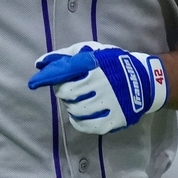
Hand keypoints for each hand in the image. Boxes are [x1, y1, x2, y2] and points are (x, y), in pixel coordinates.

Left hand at [28, 41, 167, 133]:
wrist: (144, 82)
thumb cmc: (113, 64)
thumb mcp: (93, 52)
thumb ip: (66, 57)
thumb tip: (40, 63)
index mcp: (95, 64)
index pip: (64, 71)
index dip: (46, 77)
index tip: (34, 83)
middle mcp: (100, 83)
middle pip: (65, 93)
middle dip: (64, 91)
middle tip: (71, 88)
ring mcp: (107, 103)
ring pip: (74, 109)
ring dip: (72, 105)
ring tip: (80, 100)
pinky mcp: (112, 120)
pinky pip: (84, 124)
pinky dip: (79, 120)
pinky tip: (84, 113)